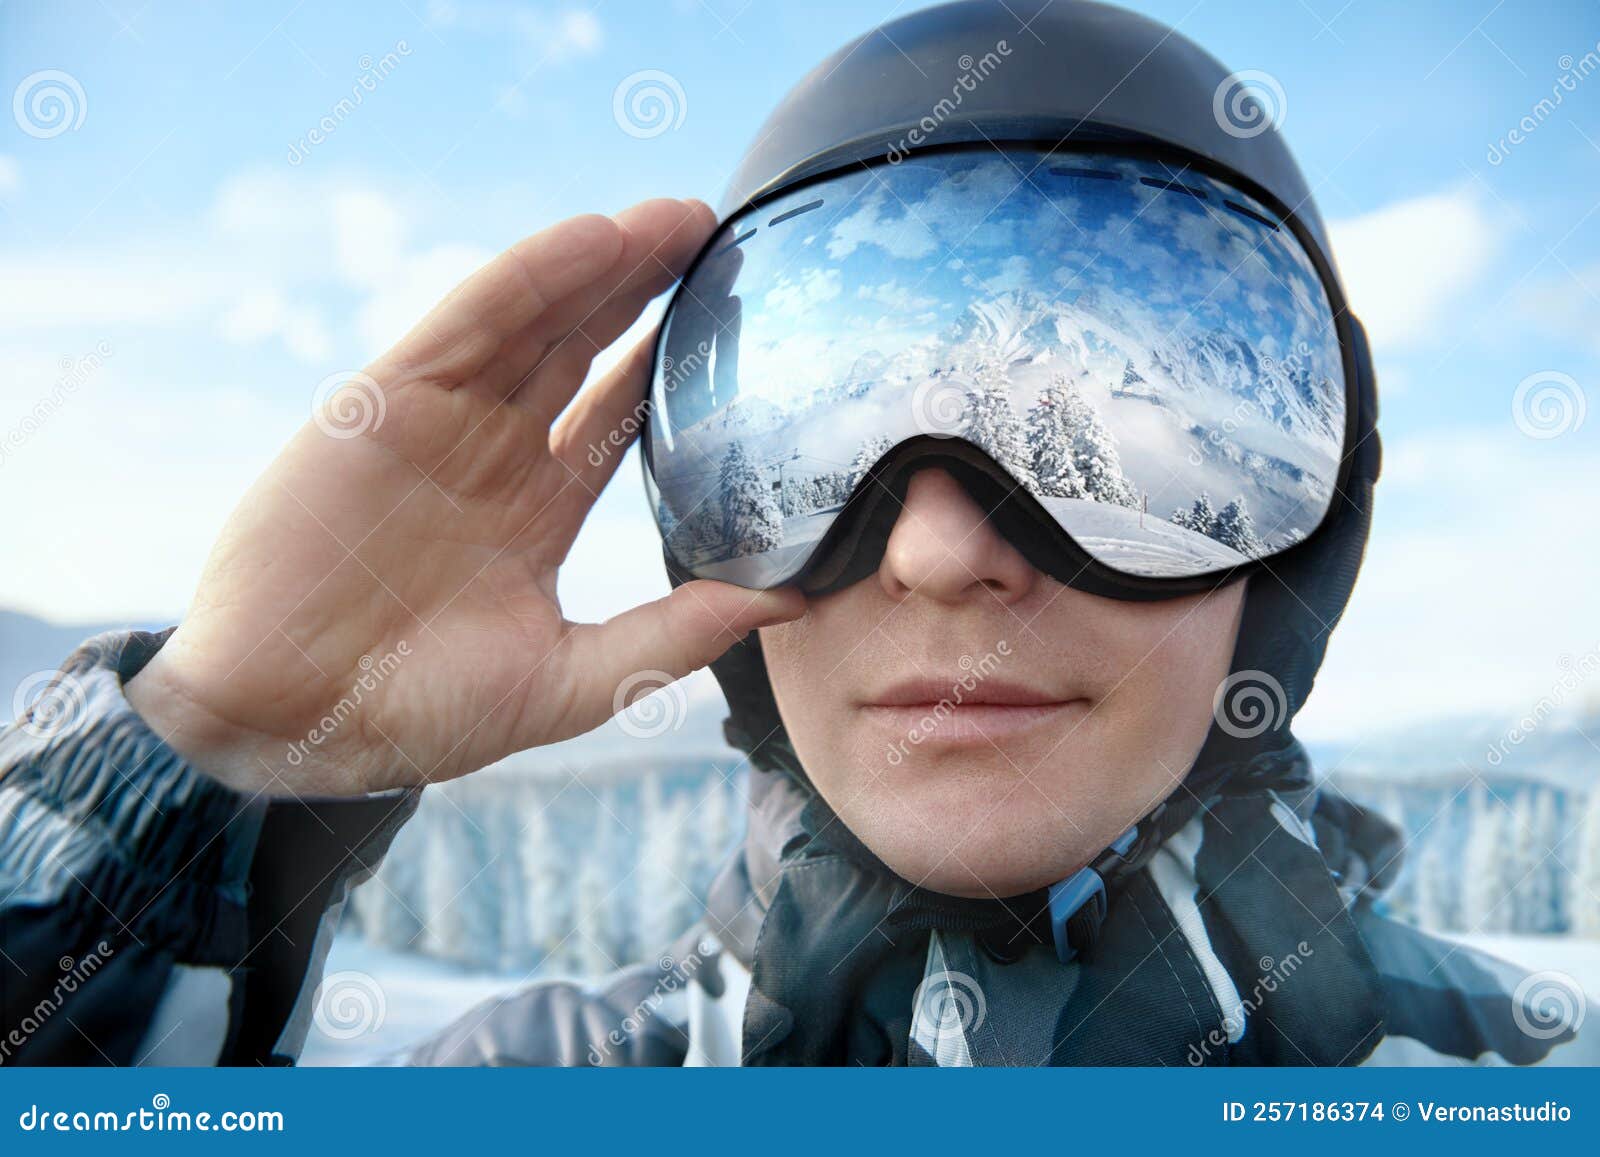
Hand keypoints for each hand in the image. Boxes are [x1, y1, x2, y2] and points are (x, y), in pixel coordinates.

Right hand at [127, 199, 803, 796]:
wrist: (288, 723)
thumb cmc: (418, 715)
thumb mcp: (570, 680)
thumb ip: (674, 634)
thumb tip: (785, 602)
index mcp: (534, 514)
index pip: (617, 419)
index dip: (671, 368)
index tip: (742, 327)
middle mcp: (492, 457)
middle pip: (584, 352)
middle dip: (648, 293)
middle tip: (720, 238)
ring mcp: (441, 423)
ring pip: (537, 322)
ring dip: (606, 266)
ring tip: (680, 218)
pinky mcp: (386, 401)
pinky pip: (470, 321)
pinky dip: (532, 276)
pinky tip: (598, 238)